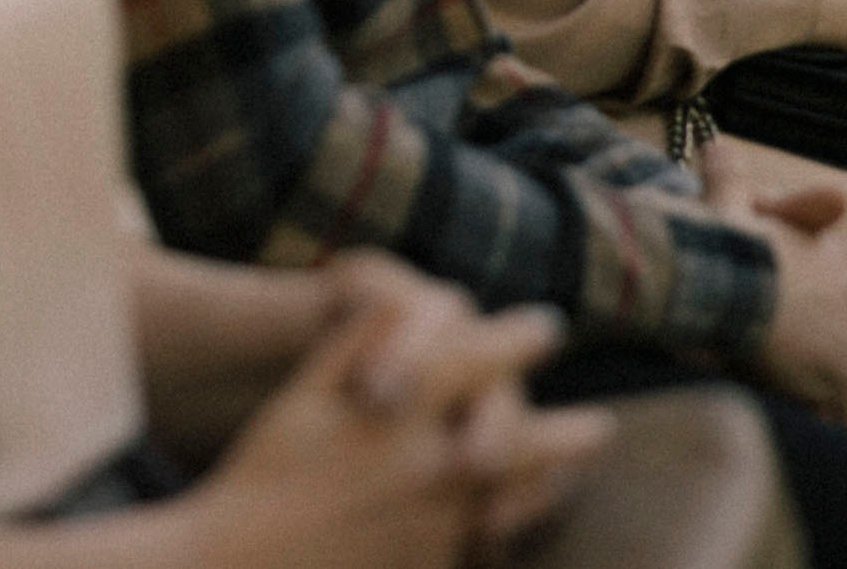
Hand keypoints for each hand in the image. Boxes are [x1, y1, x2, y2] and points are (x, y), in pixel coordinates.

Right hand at [195, 280, 602, 568]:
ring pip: (522, 498)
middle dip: (571, 433)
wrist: (244, 566)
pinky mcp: (435, 566)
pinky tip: (508, 521)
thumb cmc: (265, 474)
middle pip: (530, 440)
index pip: (484, 360)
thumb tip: (405, 303)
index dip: (519, 339)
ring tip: (570, 477)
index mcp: (405, 410)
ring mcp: (441, 524)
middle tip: (601, 427)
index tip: (545, 327)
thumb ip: (359, 346)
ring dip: (552, 481)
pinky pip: (486, 543)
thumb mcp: (305, 396)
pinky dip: (505, 528)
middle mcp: (436, 464)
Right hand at [701, 144, 846, 425]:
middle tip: (778, 352)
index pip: (841, 275)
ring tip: (786, 392)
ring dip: (821, 379)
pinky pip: (841, 411)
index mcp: (834, 250)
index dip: (811, 293)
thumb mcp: (726, 198)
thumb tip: (713, 140)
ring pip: (845, 365)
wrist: (726, 281)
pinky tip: (803, 424)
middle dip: (822, 339)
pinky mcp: (840, 377)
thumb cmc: (724, 239)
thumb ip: (728, 173)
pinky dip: (825, 418)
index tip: (783, 307)